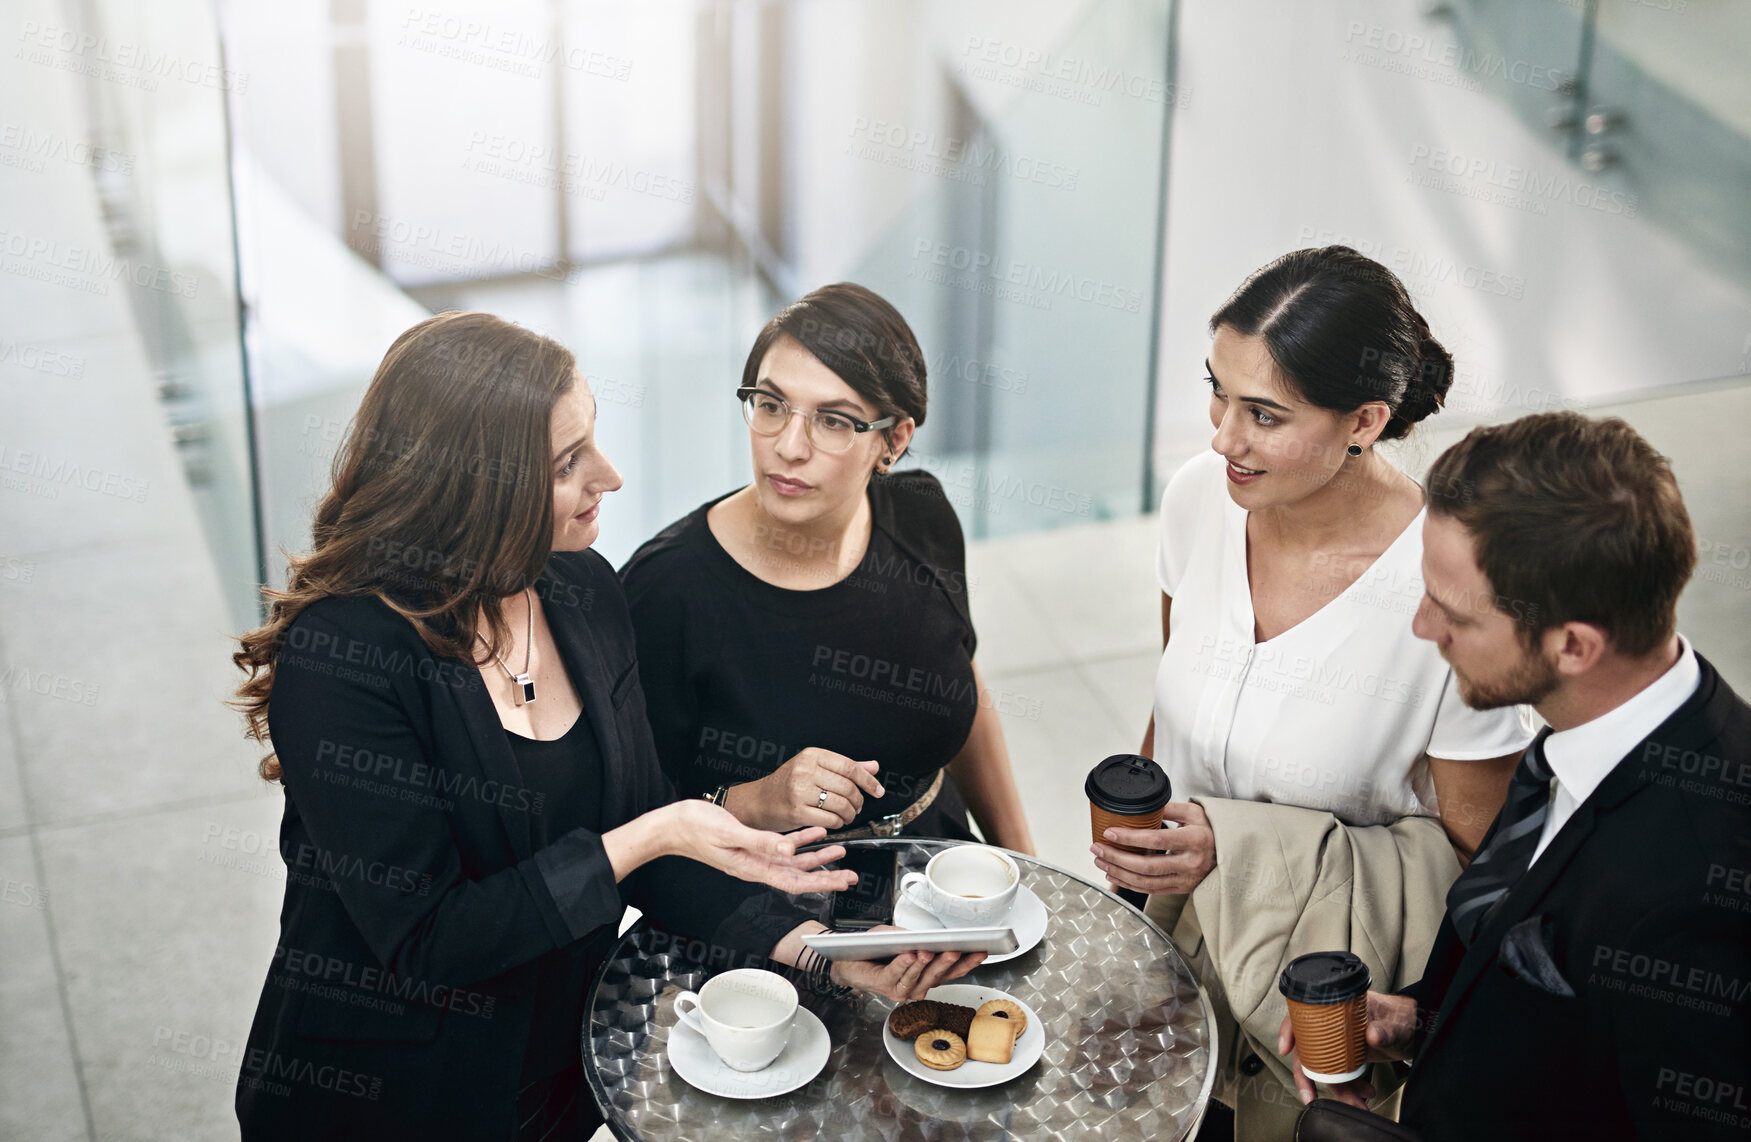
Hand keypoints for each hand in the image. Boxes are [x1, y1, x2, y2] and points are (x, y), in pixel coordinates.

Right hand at [666, 801, 856, 894]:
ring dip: (817, 856)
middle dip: (827, 875)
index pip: (795, 882)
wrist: (673, 825)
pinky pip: (780, 847)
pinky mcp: (750, 846)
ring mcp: (753, 857)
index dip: (822, 884)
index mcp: (752, 867)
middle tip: (851, 874)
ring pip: (793, 861)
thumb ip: (761, 842)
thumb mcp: (731, 833)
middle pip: (799, 876)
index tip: (844, 883)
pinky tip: (813, 833)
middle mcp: (756, 866)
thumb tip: (790, 850)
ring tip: (840, 850)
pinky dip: (800, 840)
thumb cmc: (695, 828)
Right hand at [730, 748, 883, 830]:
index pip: (849, 767)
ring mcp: (799, 790)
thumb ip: (844, 768)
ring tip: (847, 815)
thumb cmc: (786, 785)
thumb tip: (873, 767)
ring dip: (849, 814)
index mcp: (812, 756)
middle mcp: (805, 770)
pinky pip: (830, 819)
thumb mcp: (814, 769)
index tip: (877, 791)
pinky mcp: (796, 811)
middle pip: (847, 787)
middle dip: (858, 801)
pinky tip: (835, 822)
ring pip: (841, 804)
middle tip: (857, 807)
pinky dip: (838, 823)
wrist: (758, 802)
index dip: (868, 781)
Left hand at [827, 927, 986, 1001]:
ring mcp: (900, 988)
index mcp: (926, 975)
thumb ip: (915, 937)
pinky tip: (909, 954)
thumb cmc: (875, 948)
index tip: (982, 951)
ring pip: (918, 977)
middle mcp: (917, 986)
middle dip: (948, 963)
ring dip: (925, 964)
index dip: (967, 962)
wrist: (846, 958)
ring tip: (931, 951)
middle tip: (958, 950)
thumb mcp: (899, 936)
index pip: (952, 970)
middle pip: (937, 975)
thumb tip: (929, 938)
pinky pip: (895, 974)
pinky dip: (903, 964)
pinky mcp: (882, 984)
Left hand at [1090, 801, 1215, 895]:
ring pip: (1146, 882)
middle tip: (1097, 848)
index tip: (1110, 832)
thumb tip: (1143, 806)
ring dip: (1119, 873)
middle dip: (1117, 858)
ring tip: (1100, 861)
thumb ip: (1169, 808)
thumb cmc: (1213, 830)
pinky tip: (1114, 875)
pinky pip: (1151, 890)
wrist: (1234, 854)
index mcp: (1195, 839)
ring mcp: (1186, 879)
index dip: (1130, 838)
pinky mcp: (1181, 888)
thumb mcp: (1195, 812)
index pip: (1156, 840)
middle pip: (1146, 866)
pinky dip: (1129, 884)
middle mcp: (1190, 863)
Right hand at [1276, 990, 1418, 1107]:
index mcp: (1338, 1006)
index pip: (1304, 1013)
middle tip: (1310, 1096)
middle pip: (1308, 1047)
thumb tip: (1372, 1035)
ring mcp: (1340, 1042)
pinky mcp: (1348, 1057)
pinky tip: (1365, 1094)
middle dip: (1308, 1075)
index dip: (1290, 1030)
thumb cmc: (1404, 1018)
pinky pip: (1340, 1075)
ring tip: (1357, 1102)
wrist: (1415, 1031)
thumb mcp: (1397, 1022)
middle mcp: (1334, 1024)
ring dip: (1337, 1089)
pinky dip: (1349, 1088)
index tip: (1285, 1049)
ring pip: (1325, 1066)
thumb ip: (1386, 1029)